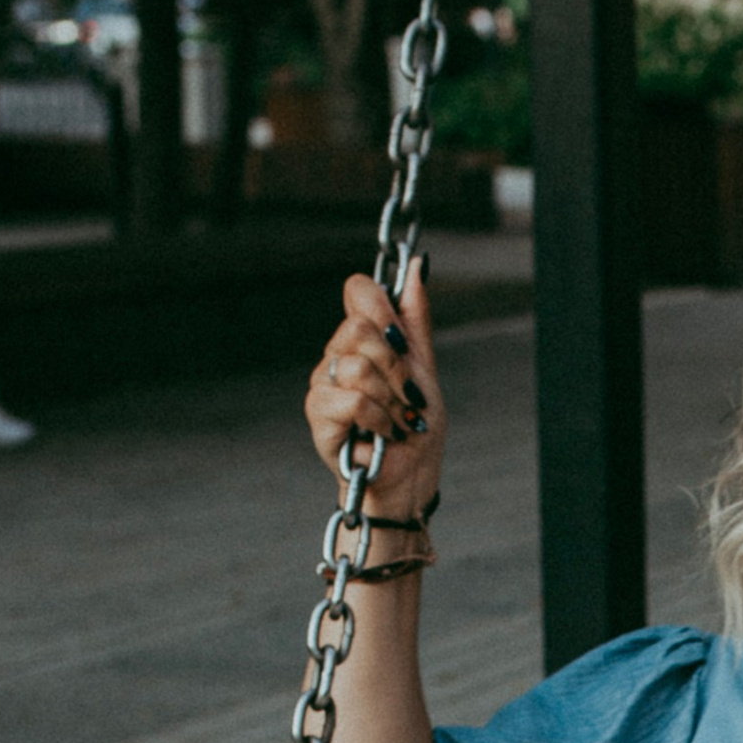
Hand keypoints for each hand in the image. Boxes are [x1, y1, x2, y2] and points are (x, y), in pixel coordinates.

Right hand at [305, 262, 445, 527]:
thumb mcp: (425, 368)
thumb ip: (415, 319)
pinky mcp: (318, 415)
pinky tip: (385, 434)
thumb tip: (417, 266)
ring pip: (358, 366)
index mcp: (359, 339)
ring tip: (399, 420)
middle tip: (409, 395)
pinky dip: (380, 419)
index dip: (384, 308)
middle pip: (360, 328)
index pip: (359, 290)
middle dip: (397, 366)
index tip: (404, 344)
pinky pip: (352, 400)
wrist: (410, 476)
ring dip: (392, 399)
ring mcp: (323, 384)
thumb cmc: (415, 426)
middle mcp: (336, 354)